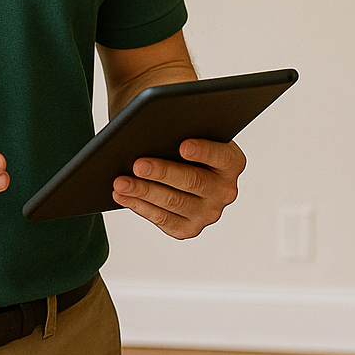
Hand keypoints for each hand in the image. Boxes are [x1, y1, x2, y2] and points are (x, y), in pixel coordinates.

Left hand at [112, 138, 244, 238]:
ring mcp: (208, 213)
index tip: (182, 146)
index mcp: (232, 162)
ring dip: (143, 191)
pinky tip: (123, 196)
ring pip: (173, 202)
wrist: (182, 165)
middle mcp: (225, 191)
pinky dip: (139, 206)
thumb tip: (156, 125)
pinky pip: (162, 219)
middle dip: (162, 173)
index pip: (220, 155)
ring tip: (121, 182)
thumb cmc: (184, 140)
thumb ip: (183, 128)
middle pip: (193, 181)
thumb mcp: (190, 130)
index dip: (202, 151)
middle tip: (138, 165)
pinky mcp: (188, 228)